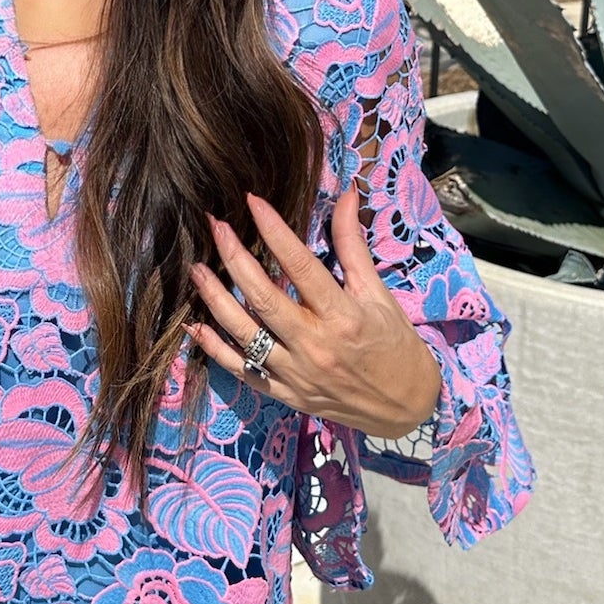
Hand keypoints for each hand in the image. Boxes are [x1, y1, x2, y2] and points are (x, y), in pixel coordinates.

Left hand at [187, 184, 441, 437]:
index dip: (275, 231)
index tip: (253, 202)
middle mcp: (316, 346)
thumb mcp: (379, 294)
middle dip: (235, 258)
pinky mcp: (287, 395)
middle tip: (216, 226)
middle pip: (264, 298)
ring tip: (197, 269)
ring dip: (216, 299)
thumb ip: (353, 246)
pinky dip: (216, 350)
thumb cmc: (396, 345)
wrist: (407, 408)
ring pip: (245, 334)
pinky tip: (197, 326)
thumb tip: (346, 194)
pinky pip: (243, 372)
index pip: (302, 266)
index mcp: (343, 316)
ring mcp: (297, 374)